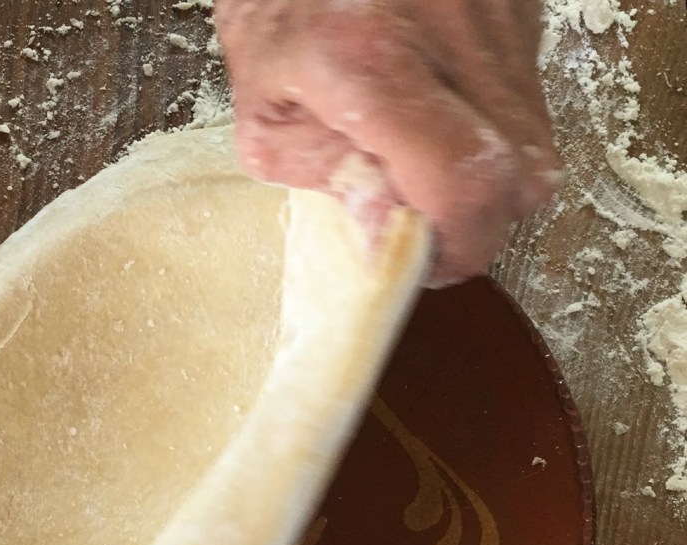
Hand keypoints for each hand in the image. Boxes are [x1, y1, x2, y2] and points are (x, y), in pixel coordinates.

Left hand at [217, 0, 560, 283]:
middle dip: (480, 222)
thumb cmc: (276, 4)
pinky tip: (444, 105)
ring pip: (537, 138)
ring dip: (490, 172)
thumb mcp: (264, 106)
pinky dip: (495, 123)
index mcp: (368, 60)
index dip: (457, 244)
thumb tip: (391, 238)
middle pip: (522, 173)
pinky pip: (531, 93)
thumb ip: (327, 177)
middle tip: (429, 222)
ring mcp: (496, 8)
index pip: (462, 183)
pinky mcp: (519, 0)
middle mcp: (450, 26)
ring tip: (428, 157)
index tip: (427, 261)